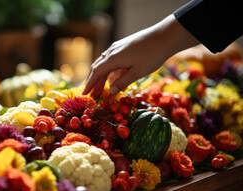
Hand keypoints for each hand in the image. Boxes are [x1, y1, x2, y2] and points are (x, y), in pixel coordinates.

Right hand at [82, 14, 198, 97]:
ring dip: (100, 76)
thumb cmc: (152, 55)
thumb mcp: (138, 72)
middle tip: (91, 95)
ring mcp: (117, 48)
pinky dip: (107, 70)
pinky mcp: (123, 46)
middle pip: (97, 67)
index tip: (84, 94)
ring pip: (103, 63)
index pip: (96, 73)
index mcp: (113, 59)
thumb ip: (123, 82)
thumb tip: (110, 91)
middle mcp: (112, 52)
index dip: (89, 84)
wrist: (164, 36)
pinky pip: (110, 60)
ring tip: (99, 89)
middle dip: (93, 82)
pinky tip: (111, 78)